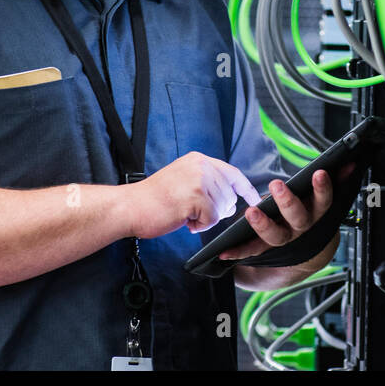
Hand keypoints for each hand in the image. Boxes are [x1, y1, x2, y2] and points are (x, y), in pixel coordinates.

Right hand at [127, 151, 260, 238]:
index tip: (256, 200)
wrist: (129, 207)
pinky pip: (212, 219)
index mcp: (199, 160)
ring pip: (222, 208)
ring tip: (185, 214)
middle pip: (229, 195)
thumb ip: (207, 184)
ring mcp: (199, 180)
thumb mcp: (184, 181)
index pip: (232, 173)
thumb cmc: (154, 200)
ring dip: (206, 218)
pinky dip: (200, 225)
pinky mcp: (196, 197)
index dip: (246, 188)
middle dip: (217, 211)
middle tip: (193, 213)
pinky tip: (184, 220)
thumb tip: (233, 201)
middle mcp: (201, 166)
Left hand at [218, 163, 356, 261]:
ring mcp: (283, 239)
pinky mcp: (265, 248)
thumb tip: (351, 161)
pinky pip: (252, 250)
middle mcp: (301, 228)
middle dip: (288, 202)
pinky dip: (238, 252)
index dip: (322, 188)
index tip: (319, 172)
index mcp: (316, 213)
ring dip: (263, 225)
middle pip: (298, 218)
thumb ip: (337, 179)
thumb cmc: (309, 212)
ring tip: (251, 212)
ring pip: (276, 236)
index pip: (324, 201)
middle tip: (278, 184)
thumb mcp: (323, 197)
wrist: (305, 252)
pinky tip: (224, 251)